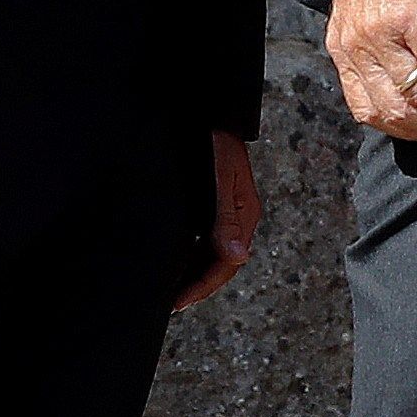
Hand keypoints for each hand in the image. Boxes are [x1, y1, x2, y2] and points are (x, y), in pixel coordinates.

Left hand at [174, 133, 260, 307]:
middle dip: (198, 286)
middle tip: (173, 304)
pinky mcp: (215, 205)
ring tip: (174, 291)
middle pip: (221, 263)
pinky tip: (178, 261)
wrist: (211, 113)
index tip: (179, 302)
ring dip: (196, 273)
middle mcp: (238, 218)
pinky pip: (206, 239)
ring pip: (213, 254)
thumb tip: (236, 255)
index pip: (226, 263)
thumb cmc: (215, 139)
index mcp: (244, 215)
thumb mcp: (222, 176)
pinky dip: (193, 255)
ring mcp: (228, 212)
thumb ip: (227, 215)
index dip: (202, 286)